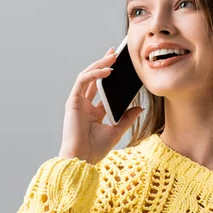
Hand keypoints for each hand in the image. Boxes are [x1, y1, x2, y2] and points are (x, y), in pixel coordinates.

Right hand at [58, 47, 143, 164]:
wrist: (82, 160)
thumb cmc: (95, 149)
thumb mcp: (117, 131)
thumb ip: (127, 118)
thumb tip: (140, 107)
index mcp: (93, 112)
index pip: (101, 88)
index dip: (108, 75)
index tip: (119, 64)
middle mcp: (85, 105)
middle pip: (93, 78)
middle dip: (103, 63)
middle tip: (114, 52)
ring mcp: (78, 102)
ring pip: (87, 76)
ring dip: (99, 64)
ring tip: (112, 57)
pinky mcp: (73, 101)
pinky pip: (83, 81)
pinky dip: (94, 74)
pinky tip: (107, 71)